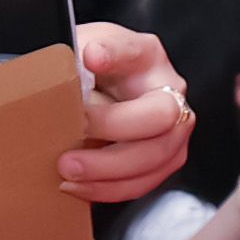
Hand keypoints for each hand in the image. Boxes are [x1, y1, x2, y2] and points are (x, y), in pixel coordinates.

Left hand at [59, 23, 191, 203]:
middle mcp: (169, 89)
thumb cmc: (88, 74)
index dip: (114, 54)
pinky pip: (143, 181)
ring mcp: (173, 127)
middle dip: (114, 127)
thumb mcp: (78, 54)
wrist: (98, 95)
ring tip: (67, 170)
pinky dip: (107, 188)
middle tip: (75, 131)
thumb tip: (81, 62)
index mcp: (145, 55)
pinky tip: (77, 186)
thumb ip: (71, 59)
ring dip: (108, 169)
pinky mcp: (163, 160)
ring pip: (155, 156)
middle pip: (160, 114)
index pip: (134, 51)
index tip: (91, 57)